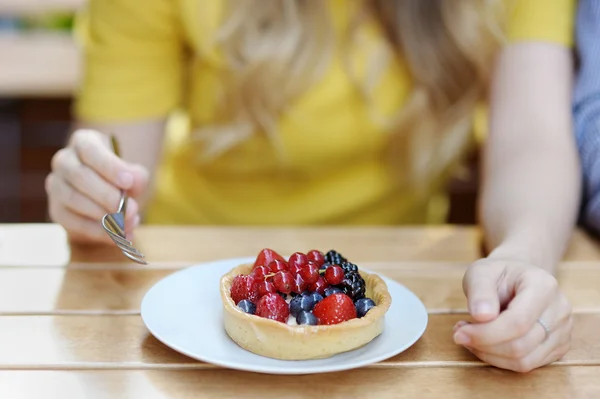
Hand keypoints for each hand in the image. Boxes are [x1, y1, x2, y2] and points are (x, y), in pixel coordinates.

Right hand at [46, 129, 148, 243]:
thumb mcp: (133, 173)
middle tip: (131, 210)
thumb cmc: (121, 179)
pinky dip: (97, 231)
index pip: (90, 150)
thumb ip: (136, 176)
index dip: (109, 166)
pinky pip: (72, 222)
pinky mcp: (57, 210)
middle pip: (79, 176)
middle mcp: (64, 161)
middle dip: (107, 195)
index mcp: (84, 143)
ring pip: (72, 199)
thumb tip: (133, 180)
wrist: (108, 198)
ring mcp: (56, 186)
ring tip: (129, 223)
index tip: (128, 181)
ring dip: (103, 215)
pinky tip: (118, 236)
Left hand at [454, 257, 572, 372]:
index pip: (518, 322)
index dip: (486, 333)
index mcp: (543, 285)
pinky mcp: (558, 347)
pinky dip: (499, 359)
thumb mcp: (481, 272)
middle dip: (484, 344)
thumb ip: (480, 291)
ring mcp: (562, 331)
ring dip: (489, 354)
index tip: (459, 331)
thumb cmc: (498, 274)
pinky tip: (484, 343)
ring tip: (470, 336)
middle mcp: (559, 309)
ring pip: (524, 360)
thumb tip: (482, 316)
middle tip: (460, 333)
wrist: (517, 277)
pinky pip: (527, 365)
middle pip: (521, 345)